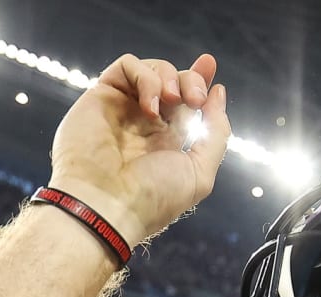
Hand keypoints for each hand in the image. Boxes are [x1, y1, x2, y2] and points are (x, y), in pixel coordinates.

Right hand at [49, 53, 229, 248]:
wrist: (109, 206)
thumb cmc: (153, 199)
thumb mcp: (199, 173)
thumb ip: (216, 134)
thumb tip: (219, 93)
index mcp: (167, 142)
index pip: (185, 102)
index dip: (199, 80)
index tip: (210, 66)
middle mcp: (145, 124)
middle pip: (174, 81)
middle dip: (192, 80)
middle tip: (196, 99)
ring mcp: (123, 109)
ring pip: (152, 69)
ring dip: (171, 77)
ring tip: (174, 100)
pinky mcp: (101, 96)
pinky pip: (127, 66)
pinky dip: (146, 77)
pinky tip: (150, 108)